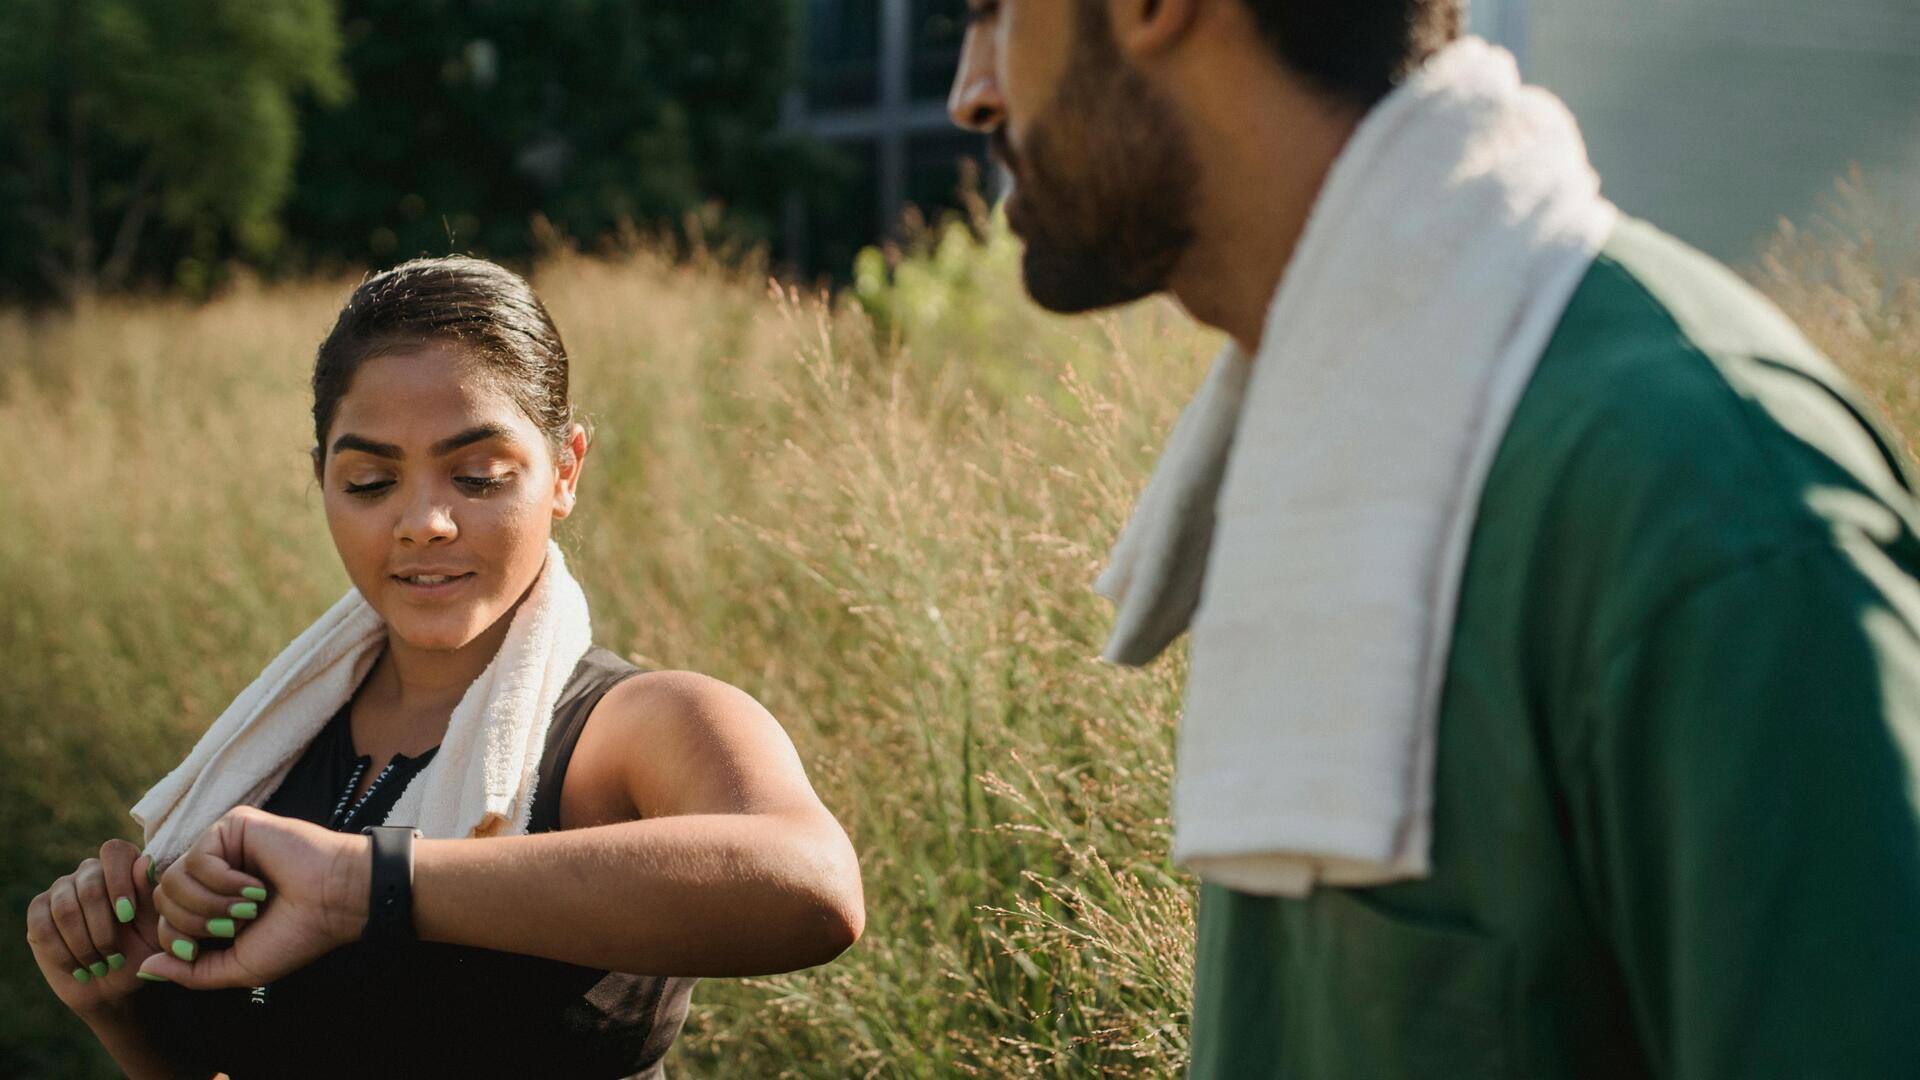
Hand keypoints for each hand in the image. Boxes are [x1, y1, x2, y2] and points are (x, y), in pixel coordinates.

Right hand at [26, 840, 164, 1019]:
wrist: (115, 983)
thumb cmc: (142, 951)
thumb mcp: (155, 928)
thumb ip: (149, 896)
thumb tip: (144, 862)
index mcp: (124, 867)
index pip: (114, 852)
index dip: (119, 882)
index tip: (127, 916)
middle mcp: (91, 871)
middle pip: (89, 887)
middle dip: (103, 929)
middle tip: (116, 958)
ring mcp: (62, 889)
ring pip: (65, 909)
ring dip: (84, 945)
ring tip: (100, 966)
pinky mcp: (39, 911)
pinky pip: (42, 926)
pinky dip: (62, 952)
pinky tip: (78, 968)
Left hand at [140, 805, 367, 988]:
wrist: (334, 901)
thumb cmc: (296, 933)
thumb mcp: (238, 966)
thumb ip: (191, 971)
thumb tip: (145, 967)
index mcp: (213, 902)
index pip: (164, 919)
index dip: (180, 939)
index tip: (218, 943)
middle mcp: (213, 871)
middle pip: (163, 899)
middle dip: (197, 922)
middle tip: (240, 923)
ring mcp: (222, 846)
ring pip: (174, 879)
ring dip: (211, 903)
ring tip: (250, 905)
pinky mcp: (232, 826)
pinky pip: (197, 859)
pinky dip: (224, 881)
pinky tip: (256, 884)